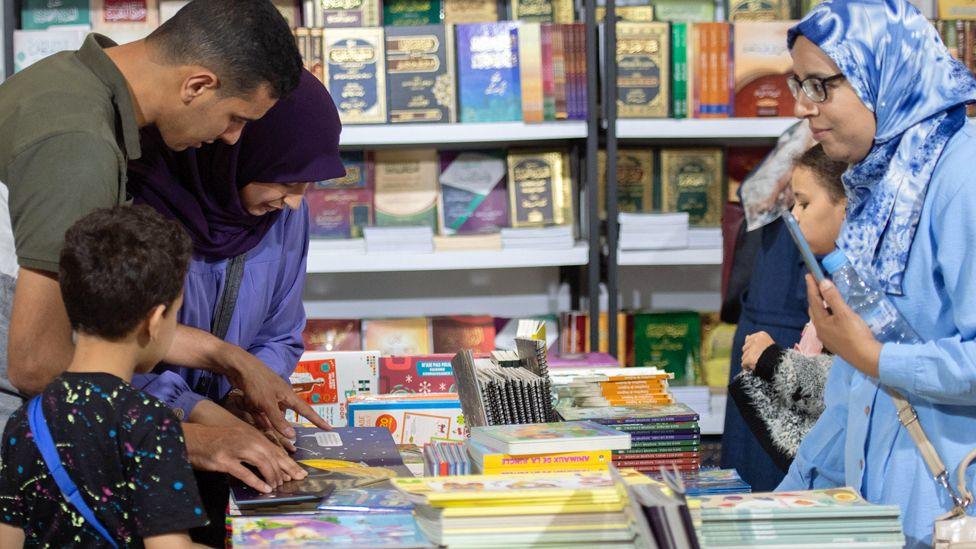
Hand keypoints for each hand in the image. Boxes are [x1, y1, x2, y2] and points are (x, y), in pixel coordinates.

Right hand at [182, 422, 307, 493]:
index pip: (275, 450)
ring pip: (262, 463)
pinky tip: (264, 488)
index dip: (289, 462)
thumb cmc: (217, 440)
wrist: (193, 438)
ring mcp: (236, 450)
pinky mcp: (225, 461)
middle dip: (286, 470)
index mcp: (252, 435)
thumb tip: (271, 461)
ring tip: (278, 485)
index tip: (299, 471)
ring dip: (272, 476)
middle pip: (273, 456)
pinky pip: (245, 473)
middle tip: (295, 480)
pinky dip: (257, 482)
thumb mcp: (239, 438)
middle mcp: (247, 440)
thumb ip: (254, 446)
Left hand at [215, 344, 330, 438]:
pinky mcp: (257, 398)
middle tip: (289, 442)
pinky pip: (260, 413)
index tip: (330, 428)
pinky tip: (252, 417)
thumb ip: (278, 420)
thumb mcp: (267, 403)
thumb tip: (293, 436)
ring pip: (271, 416)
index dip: (318, 420)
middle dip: (285, 428)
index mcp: (288, 396)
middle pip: (287, 416)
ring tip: (265, 428)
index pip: (306, 411)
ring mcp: (269, 398)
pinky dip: (257, 416)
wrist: (238, 366)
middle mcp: (281, 397)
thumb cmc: (256, 382)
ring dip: (267, 422)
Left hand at [742, 331, 775, 369]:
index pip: (748, 340)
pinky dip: (747, 367)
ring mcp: (753, 349)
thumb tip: (746, 336)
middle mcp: (756, 340)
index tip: (759, 353)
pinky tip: (753, 368)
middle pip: (745, 348)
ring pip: (744, 356)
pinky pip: (744, 363)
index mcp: (761, 335)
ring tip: (757, 363)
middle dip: (749, 354)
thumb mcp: (767, 344)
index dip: (752, 348)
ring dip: (748, 361)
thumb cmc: (774, 355)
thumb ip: (756, 340)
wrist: (780, 365)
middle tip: (758, 359)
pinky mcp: (750, 358)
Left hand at [805, 274, 881, 376]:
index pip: (813, 300)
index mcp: (820, 321)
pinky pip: (828, 323)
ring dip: (822, 305)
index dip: (812, 286)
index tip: (809, 275)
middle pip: (814, 309)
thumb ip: (833, 298)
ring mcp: (827, 337)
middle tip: (817, 284)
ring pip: (821, 317)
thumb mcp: (844, 313)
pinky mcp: (835, 341)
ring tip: (826, 296)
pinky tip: (836, 313)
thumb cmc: (854, 334)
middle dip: (815, 295)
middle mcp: (820, 329)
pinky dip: (829, 314)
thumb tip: (823, 283)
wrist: (865, 357)